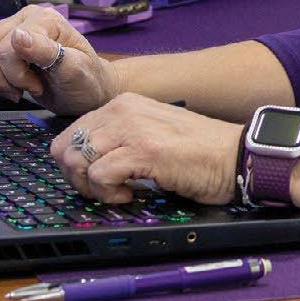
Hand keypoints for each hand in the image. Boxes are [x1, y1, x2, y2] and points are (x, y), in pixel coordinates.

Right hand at [0, 4, 116, 115]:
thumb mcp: (75, 70)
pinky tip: (10, 86)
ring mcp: (11, 28)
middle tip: (28, 89)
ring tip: (18, 89)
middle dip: (2, 78)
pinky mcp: (2, 43)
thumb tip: (17, 35)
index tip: (38, 87)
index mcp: (44, 20)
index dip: (16, 74)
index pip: (8, 46)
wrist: (88, 90)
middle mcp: (25, 17)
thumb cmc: (87, 81)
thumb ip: (48, 52)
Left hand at [51, 94, 241, 205]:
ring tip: (117, 193)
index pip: (71, 134)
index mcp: (122, 104)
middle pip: (65, 148)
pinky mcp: (143, 150)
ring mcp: (132, 128)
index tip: (96, 181)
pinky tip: (130, 195)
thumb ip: (120, 139)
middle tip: (102, 191)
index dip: (75, 165)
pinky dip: (107, 193)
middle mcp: (122, 110)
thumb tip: (88, 164)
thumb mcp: (150, 133)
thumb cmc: (198, 152)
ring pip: (76, 160)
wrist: (234, 155)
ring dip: (91, 187)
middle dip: (76, 177)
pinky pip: (99, 175)